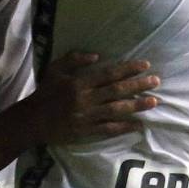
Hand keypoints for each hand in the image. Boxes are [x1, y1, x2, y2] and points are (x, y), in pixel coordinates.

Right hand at [28, 52, 158, 143]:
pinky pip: (109, 129)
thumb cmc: (44, 93)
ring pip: (117, 110)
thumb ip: (74, 59)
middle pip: (117, 91)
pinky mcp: (86, 132)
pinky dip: (125, 127)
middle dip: (138, 85)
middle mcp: (86, 99)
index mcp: (79, 83)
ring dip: (137, 105)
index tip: (145, 65)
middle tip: (156, 81)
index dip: (128, 69)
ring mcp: (87, 117)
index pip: (109, 74)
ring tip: (154, 101)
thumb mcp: (54, 70)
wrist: (32, 121)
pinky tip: (139, 125)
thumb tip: (97, 56)